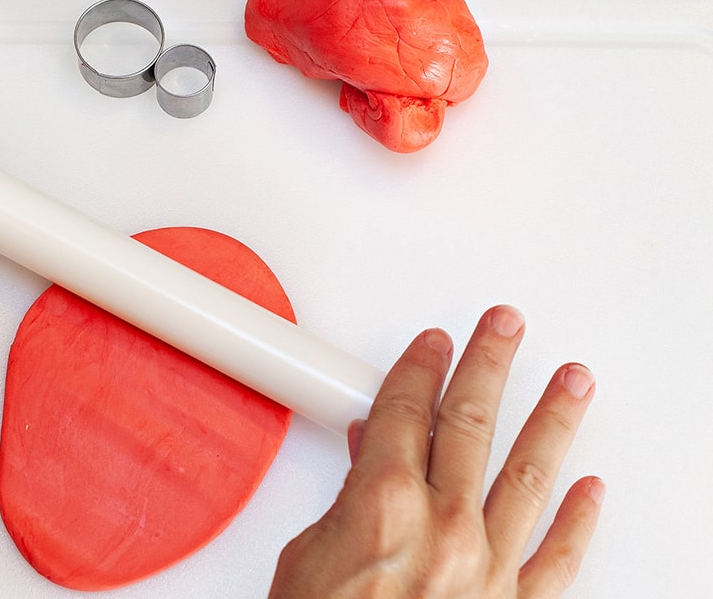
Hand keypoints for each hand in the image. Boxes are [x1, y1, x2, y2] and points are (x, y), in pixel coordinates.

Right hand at [268, 305, 602, 598]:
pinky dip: (578, 521)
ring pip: (528, 475)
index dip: (419, 368)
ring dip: (553, 421)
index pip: (404, 411)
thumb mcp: (306, 557)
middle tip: (507, 327)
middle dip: (489, 365)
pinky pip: (557, 558)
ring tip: (572, 381)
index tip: (434, 343)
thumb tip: (367, 457)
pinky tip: (591, 489)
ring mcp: (487, 569)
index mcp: (383, 505)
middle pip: (470, 424)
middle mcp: (445, 528)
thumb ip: (346, 501)